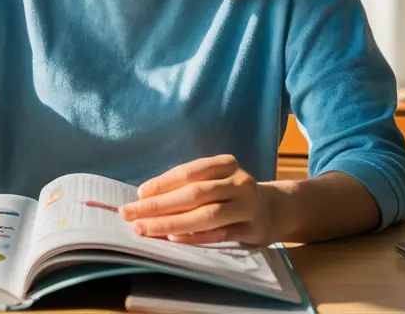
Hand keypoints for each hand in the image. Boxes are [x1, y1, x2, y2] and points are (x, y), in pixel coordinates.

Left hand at [119, 154, 280, 245]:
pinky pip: (220, 234)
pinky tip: (175, 239)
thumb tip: (145, 199)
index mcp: (226, 164)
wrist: (274, 211)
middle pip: (194, 194)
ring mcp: (248, 206)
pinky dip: (196, 237)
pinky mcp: (252, 229)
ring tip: (146, 228)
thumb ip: (188, 187)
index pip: (190, 172)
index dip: (162, 183)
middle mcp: (239, 182)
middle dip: (159, 205)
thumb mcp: (216, 181)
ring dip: (172, 223)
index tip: (138, 194)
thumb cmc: (231, 195)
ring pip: (207, 215)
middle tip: (130, 214)